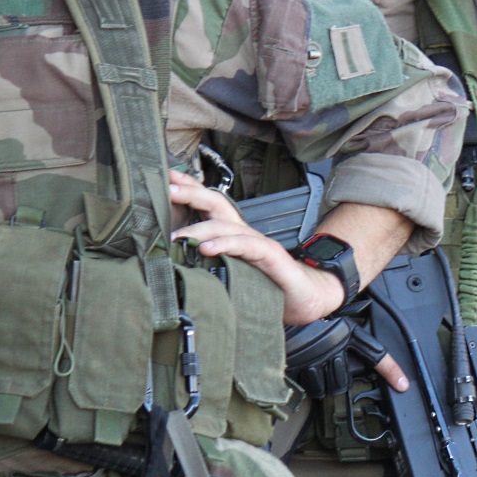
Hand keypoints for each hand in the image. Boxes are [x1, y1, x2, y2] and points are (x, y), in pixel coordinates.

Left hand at [169, 171, 407, 389]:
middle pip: (216, 203)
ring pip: (225, 225)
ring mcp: (258, 243)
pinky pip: (246, 245)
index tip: (166, 179)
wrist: (310, 298)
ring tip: (177, 236)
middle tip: (166, 189)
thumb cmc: (271, 288)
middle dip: (190, 193)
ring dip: (199, 227)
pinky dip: (225, 245)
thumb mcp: (234, 275)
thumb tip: (174, 269)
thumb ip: (210, 267)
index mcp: (235, 235)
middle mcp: (244, 233)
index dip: (189, 190)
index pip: (210, 205)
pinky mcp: (271, 257)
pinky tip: (206, 249)